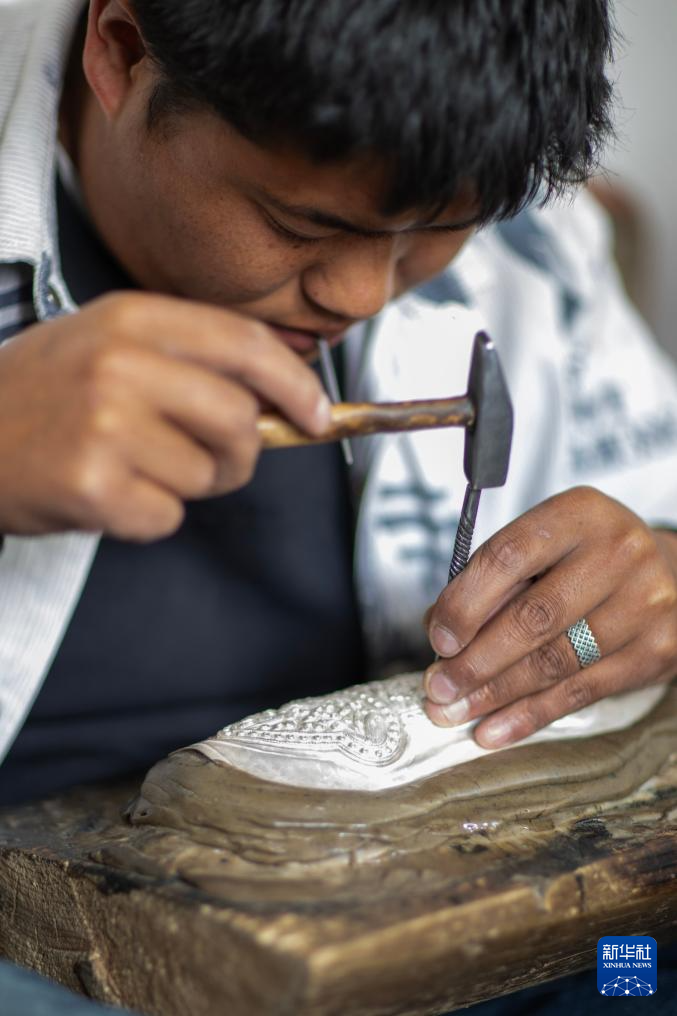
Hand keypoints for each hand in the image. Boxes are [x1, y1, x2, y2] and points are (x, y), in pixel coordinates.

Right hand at [0, 292, 329, 539]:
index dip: (295, 383)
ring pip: (206, 474)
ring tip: (131, 469)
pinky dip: (146, 517)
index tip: (317, 415)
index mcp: (130, 318)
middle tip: (208, 461)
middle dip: (240, 454)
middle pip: (239, 419)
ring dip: (184, 486)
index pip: (243, 344)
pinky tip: (105, 494)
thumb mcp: (106, 346)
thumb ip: (188, 360)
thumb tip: (280, 392)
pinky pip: (166, 516)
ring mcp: (104, 423)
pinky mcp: (91, 484)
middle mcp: (120, 363)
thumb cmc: (38, 396)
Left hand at [423, 486, 676, 747]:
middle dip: (477, 660)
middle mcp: (618, 553)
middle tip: (437, 687)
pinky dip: (530, 715)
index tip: (438, 638)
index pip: (510, 556)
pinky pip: (581, 692)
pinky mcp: (656, 652)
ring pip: (556, 661)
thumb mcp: (545, 548)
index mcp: (579, 513)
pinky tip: (494, 729)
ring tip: (455, 711)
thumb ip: (494, 580)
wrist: (671, 576)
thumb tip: (440, 628)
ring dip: (496, 693)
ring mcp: (643, 604)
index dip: (467, 602)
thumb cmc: (587, 559)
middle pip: (534, 616)